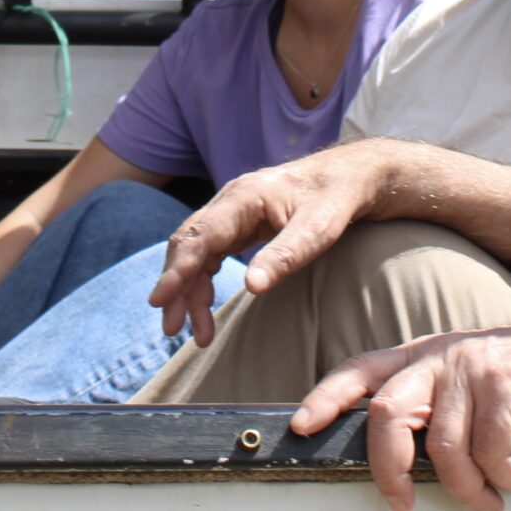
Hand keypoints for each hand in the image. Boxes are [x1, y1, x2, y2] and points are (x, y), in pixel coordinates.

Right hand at [147, 142, 395, 344]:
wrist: (352, 177)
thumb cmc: (336, 199)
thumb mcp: (318, 229)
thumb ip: (285, 255)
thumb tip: (251, 287)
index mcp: (244, 197)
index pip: (200, 235)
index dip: (177, 270)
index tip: (159, 300)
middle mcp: (230, 201)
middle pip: (189, 244)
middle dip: (177, 287)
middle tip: (174, 330)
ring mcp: (233, 212)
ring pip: (197, 252)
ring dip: (190, 290)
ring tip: (198, 332)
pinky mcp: (240, 224)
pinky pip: (210, 253)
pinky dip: (203, 281)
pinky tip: (205, 306)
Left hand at [293, 309, 510, 510]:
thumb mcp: (465, 375)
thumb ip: (430, 398)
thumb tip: (399, 454)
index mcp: (420, 355)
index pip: (358, 370)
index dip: (325, 398)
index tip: (301, 427)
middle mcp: (438, 357)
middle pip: (387, 414)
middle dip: (389, 469)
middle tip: (403, 503)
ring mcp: (471, 368)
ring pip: (443, 447)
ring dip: (466, 489)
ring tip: (490, 500)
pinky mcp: (507, 384)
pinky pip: (490, 451)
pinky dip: (505, 478)